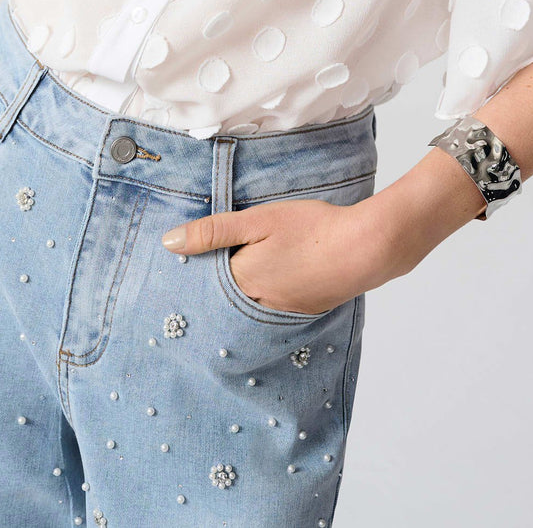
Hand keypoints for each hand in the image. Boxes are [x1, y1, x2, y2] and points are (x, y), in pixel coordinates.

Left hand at [161, 198, 382, 315]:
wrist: (364, 249)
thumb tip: (168, 243)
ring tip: (235, 281)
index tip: (180, 270)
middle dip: (213, 292)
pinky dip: (264, 301)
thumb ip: (213, 231)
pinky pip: (271, 312)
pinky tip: (270, 285)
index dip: (193, 274)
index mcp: (241, 282)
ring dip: (238, 299)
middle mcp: (256, 306)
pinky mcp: (302, 312)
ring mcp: (281, 313)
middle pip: (224, 301)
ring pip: (247, 309)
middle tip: (202, 279)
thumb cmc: (311, 228)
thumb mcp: (258, 220)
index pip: (203, 285)